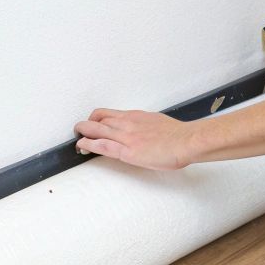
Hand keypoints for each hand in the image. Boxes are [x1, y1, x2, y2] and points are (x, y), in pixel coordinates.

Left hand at [73, 109, 196, 169]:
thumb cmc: (178, 135)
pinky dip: (89, 144)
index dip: (96, 118)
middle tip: (80, 129)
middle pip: (98, 117)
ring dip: (83, 132)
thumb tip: (143, 132)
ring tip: (77, 138)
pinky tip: (82, 146)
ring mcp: (126, 136)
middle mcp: (128, 123)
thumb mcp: (158, 123)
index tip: (93, 123)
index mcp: (136, 116)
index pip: (109, 113)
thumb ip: (146, 126)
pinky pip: (103, 146)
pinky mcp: (127, 151)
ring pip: (96, 129)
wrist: (187, 141)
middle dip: (86, 123)